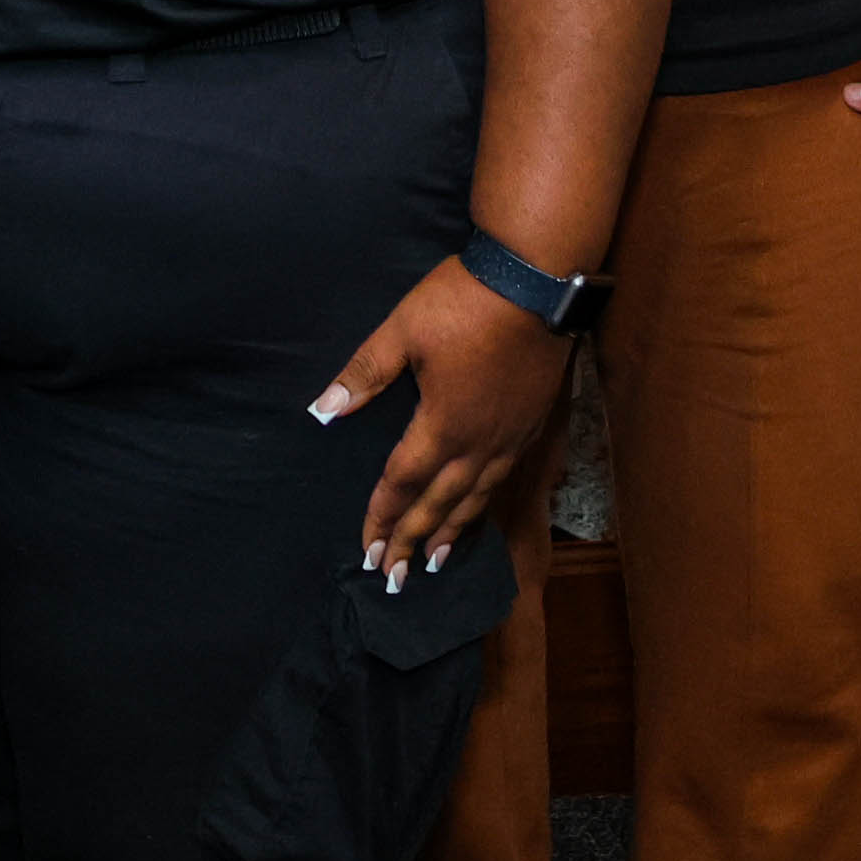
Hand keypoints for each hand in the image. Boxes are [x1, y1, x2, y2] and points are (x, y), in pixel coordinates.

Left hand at [311, 257, 572, 582]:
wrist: (536, 283)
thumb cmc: (462, 303)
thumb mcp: (401, 331)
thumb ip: (364, 375)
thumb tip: (324, 411)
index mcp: (442, 424)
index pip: (403, 482)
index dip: (383, 517)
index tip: (368, 550)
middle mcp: (480, 442)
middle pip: (441, 504)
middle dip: (414, 541)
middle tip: (394, 577)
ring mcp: (511, 436)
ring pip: (478, 498)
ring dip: (452, 532)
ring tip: (434, 562)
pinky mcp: (532, 424)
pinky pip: (503, 480)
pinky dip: (484, 506)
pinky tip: (478, 510)